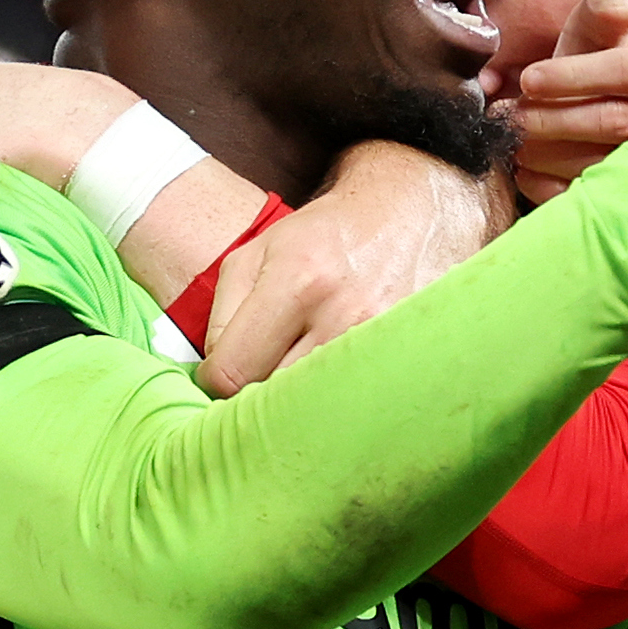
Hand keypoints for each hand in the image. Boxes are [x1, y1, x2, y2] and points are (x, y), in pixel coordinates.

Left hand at [195, 144, 499, 388]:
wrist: (405, 217)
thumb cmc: (321, 238)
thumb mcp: (254, 255)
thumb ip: (221, 317)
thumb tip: (215, 380)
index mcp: (299, 283)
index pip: (234, 373)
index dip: (217, 381)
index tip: (224, 372)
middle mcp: (346, 316)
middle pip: (274, 400)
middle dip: (256, 396)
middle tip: (257, 378)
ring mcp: (384, 343)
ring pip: (314, 411)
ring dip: (296, 404)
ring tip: (294, 377)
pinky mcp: (412, 359)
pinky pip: (356, 407)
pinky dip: (337, 404)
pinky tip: (332, 383)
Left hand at [504, 0, 627, 208]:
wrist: (618, 117)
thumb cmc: (605, 72)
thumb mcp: (603, 32)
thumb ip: (603, 9)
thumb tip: (619, 8)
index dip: (576, 75)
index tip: (529, 80)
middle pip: (618, 121)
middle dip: (556, 120)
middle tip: (512, 118)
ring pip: (608, 164)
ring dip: (551, 155)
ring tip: (515, 144)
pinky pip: (599, 200)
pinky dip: (555, 188)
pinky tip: (528, 175)